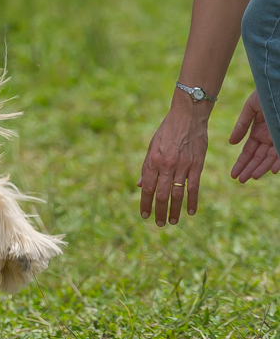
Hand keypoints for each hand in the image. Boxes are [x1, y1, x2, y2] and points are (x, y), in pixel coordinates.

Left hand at [138, 102, 207, 225]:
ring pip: (177, 194)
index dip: (146, 204)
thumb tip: (142, 186)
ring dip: (174, 210)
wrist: (188, 115)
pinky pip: (194, 187)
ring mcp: (183, 166)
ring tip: (172, 222)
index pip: (148, 188)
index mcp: (153, 161)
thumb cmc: (168, 130)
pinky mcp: (197, 165)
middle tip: (159, 223)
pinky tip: (191, 212)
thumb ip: (147, 167)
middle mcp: (167, 165)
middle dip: (159, 211)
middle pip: (162, 195)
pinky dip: (192, 201)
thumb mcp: (152, 146)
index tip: (145, 215)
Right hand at [229, 90, 279, 181]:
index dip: (241, 163)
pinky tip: (272, 170)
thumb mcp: (251, 107)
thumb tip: (231, 143)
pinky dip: (278, 162)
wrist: (279, 84)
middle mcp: (269, 138)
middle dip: (250, 169)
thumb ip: (242, 125)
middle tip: (241, 180)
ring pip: (270, 158)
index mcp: (258, 132)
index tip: (233, 174)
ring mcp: (278, 139)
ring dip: (262, 168)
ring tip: (253, 177)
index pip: (248, 152)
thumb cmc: (267, 93)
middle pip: (258, 158)